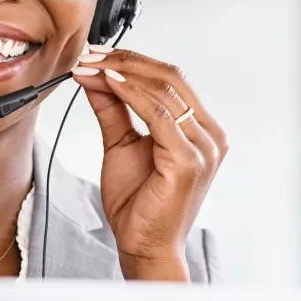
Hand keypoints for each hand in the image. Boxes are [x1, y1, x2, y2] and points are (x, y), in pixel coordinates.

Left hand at [71, 47, 227, 280]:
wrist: (144, 246)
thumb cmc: (139, 203)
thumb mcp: (120, 144)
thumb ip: (113, 110)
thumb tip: (96, 76)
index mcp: (200, 128)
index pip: (171, 79)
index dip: (132, 60)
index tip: (96, 55)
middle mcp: (209, 135)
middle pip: (170, 78)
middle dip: (125, 61)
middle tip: (90, 55)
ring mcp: (204, 148)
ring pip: (164, 91)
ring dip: (122, 73)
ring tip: (92, 68)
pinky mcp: (190, 162)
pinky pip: (159, 116)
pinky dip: (132, 95)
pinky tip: (109, 85)